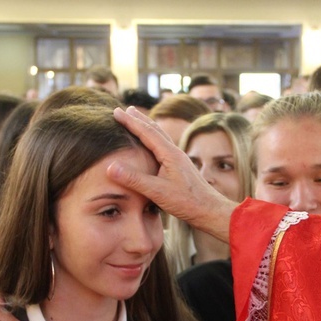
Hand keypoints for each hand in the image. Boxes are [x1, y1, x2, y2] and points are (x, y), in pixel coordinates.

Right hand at [111, 106, 236, 242]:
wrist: (210, 210)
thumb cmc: (186, 202)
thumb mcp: (157, 192)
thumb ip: (134, 179)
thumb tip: (110, 167)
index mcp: (170, 154)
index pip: (146, 132)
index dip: (130, 121)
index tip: (116, 111)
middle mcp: (175, 153)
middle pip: (155, 130)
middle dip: (138, 119)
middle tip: (125, 109)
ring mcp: (179, 160)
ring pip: (160, 137)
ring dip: (147, 127)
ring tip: (138, 121)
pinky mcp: (180, 168)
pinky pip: (164, 147)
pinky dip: (154, 140)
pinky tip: (153, 147)